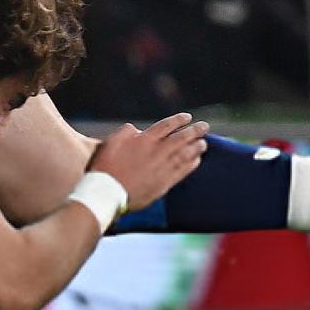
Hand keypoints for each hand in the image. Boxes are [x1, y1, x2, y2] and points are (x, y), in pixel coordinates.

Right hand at [90, 112, 210, 210]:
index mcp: (144, 140)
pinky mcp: (164, 183)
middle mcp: (157, 152)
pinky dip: (192, 164)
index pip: (166, 126)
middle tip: (204, 127)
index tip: (187, 117)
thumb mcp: (110, 142)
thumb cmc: (105, 167)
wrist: (108, 192)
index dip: (179, 120)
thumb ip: (125, 132)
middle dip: (195, 131)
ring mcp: (163, 168)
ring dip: (196, 147)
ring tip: (204, 143)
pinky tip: (197, 160)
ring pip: (185, 154)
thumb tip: (136, 129)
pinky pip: (183, 171)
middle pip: (181, 138)